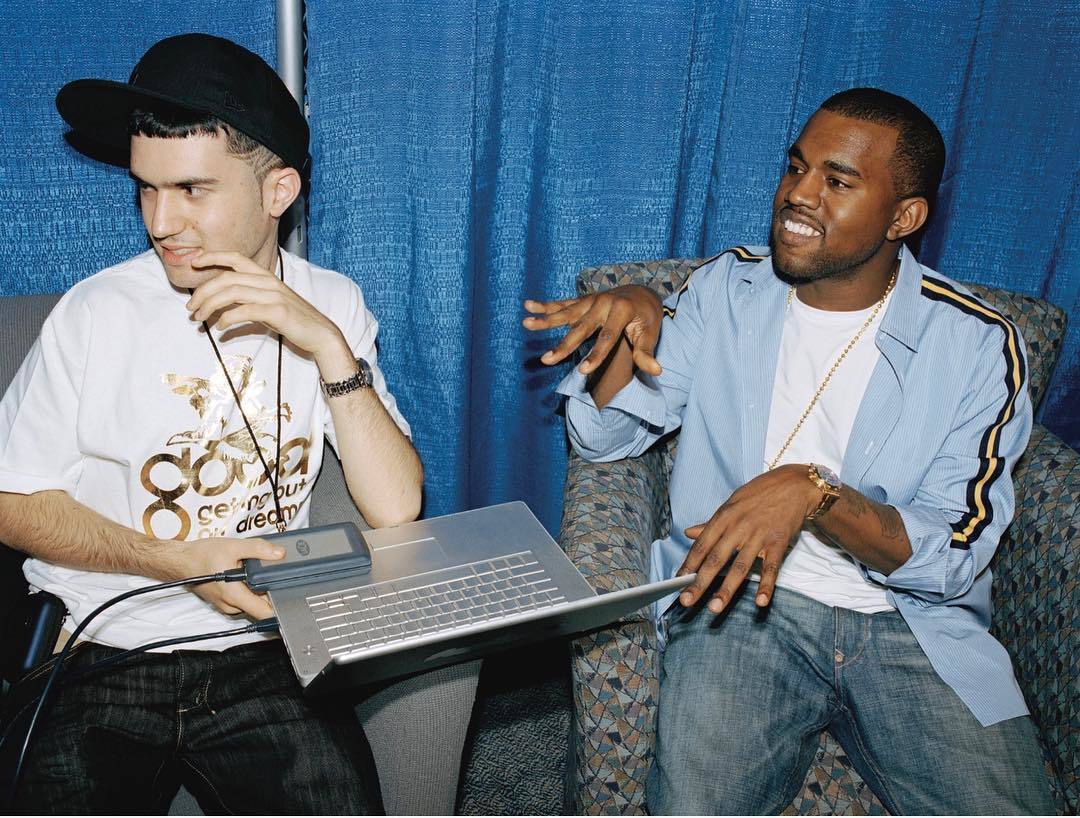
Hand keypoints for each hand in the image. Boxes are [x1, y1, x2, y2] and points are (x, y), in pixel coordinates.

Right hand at [167, 536, 285, 619]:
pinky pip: (243, 599)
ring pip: (252, 602)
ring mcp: (227, 605)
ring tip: (262, 572)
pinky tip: (249, 575)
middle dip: (271, 592)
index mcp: (234, 595)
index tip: (291, 597)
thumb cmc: (200, 556)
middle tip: (279, 576)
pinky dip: (249, 589)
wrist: (180, 561)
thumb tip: (279, 554)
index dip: (281, 607)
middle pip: (261, 606)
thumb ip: (258, 549)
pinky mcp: (224, 601)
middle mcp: (231, 605)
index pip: (265, 612)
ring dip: (259, 590)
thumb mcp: (233, 546)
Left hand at [187, 251, 345, 361]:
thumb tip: (219, 310)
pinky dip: (227, 318)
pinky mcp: (278, 312)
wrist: (320, 334)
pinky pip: (244, 310)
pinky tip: (220, 327)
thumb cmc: (293, 321)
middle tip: (190, 307)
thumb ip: (246, 301)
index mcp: (266, 277)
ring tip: (199, 318)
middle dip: (203, 291)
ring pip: (232, 292)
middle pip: (227, 278)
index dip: (214, 257)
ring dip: (210, 305)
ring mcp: (274, 296)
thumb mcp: (268, 306)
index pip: (237, 259)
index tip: (195, 262)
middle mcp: (269, 282)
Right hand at [522, 285, 663, 375]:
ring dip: (545, 320)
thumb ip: (647, 352)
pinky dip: (545, 306)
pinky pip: (562, 304)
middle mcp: (603, 302)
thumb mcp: (651, 333)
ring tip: (526, 323)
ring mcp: (591, 300)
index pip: (607, 338)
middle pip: (581, 328)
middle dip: (563, 346)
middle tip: (547, 360)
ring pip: (566, 313)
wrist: (642, 292)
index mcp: (621, 310)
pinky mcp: (583, 301)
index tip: (582, 371)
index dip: (595, 356)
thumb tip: (656, 371)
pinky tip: (528, 306)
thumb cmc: (647, 317)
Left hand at [676, 464, 820, 612]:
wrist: (795, 484)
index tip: (677, 582)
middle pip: (716, 559)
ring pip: (740, 567)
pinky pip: (771, 567)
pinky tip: (760, 602)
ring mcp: (759, 535)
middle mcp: (739, 527)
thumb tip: (688, 533)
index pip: (702, 545)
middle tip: (686, 601)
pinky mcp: (779, 542)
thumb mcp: (731, 503)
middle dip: (699, 582)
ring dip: (726, 590)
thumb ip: (711, 523)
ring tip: (714, 608)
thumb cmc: (760, 493)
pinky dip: (766, 586)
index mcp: (724, 517)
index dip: (688, 564)